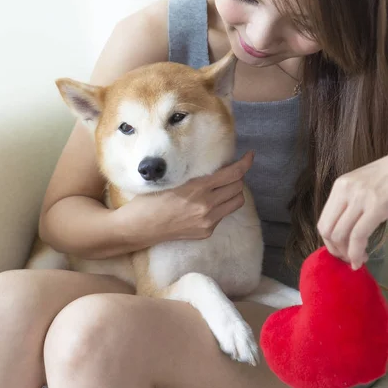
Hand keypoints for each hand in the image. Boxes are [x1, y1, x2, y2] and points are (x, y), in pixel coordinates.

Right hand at [118, 151, 254, 244]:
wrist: (139, 227)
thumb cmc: (150, 201)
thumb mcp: (174, 181)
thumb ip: (197, 178)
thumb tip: (215, 170)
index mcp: (198, 189)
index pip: (233, 174)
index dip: (245, 163)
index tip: (249, 156)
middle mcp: (207, 206)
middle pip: (238, 187)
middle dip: (238, 177)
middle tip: (230, 172)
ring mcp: (208, 221)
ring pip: (236, 203)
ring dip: (233, 192)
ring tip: (223, 187)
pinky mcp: (206, 232)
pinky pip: (223, 215)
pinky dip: (221, 206)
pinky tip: (208, 203)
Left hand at [317, 155, 387, 269]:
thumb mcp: (363, 187)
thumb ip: (350, 205)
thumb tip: (341, 235)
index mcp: (340, 186)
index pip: (323, 221)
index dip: (329, 243)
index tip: (341, 252)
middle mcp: (345, 190)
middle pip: (327, 230)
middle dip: (336, 251)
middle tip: (348, 259)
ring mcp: (360, 197)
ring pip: (340, 235)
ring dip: (347, 254)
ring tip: (358, 259)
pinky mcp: (376, 206)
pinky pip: (358, 235)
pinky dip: (357, 252)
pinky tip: (362, 259)